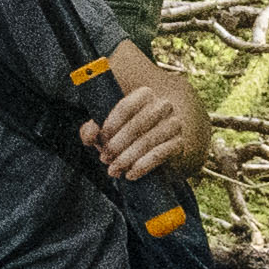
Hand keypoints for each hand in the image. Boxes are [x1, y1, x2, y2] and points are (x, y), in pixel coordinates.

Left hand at [85, 46, 205, 185]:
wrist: (157, 146)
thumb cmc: (124, 133)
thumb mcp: (107, 129)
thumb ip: (92, 129)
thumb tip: (90, 134)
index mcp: (144, 94)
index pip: (126, 105)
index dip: (112, 123)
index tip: (101, 137)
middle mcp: (163, 105)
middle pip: (137, 124)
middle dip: (117, 144)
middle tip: (104, 158)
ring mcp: (173, 124)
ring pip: (147, 141)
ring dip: (127, 158)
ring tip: (113, 170)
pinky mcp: (178, 143)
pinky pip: (160, 154)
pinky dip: (143, 165)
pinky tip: (130, 175)